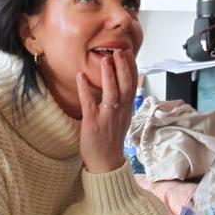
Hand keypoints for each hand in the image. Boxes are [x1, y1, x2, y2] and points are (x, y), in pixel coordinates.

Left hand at [76, 49, 137, 173]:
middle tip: (119, 51)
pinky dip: (85, 89)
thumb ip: (120, 101)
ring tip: (106, 59)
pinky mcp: (93, 124)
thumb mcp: (121, 118)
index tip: (128, 53)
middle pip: (126, 86)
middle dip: (123, 67)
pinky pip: (90, 104)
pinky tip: (81, 77)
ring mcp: (107, 117)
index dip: (132, 68)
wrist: (106, 164)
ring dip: (109, 75)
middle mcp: (120, 112)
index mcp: (127, 109)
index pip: (133, 84)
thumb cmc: (111, 140)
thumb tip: (117, 83)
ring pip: (112, 93)